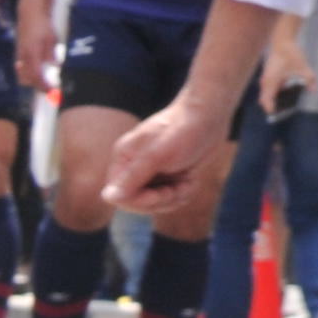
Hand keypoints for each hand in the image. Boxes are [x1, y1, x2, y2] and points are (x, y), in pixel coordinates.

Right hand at [16, 19, 58, 94]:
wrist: (30, 13)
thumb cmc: (43, 25)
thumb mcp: (51, 38)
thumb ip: (51, 54)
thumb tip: (55, 66)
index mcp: (32, 55)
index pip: (36, 77)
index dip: (43, 86)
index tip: (52, 91)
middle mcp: (23, 57)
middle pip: (27, 80)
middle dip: (38, 86)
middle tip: (50, 88)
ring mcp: (20, 55)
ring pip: (23, 75)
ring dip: (33, 81)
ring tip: (46, 81)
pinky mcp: (19, 52)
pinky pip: (22, 69)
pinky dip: (29, 73)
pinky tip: (39, 71)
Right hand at [103, 96, 230, 218]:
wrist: (211, 114)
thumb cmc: (183, 129)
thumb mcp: (157, 155)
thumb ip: (132, 177)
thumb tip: (107, 197)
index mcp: (124, 159)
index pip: (118, 197)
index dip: (138, 202)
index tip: (159, 195)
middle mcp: (135, 167)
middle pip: (137, 203)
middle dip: (160, 200)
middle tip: (177, 188)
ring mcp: (153, 172)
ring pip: (157, 203)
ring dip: (175, 197)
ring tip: (188, 181)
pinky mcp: (170, 175)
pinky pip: (172, 198)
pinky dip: (183, 193)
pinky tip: (192, 180)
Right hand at [263, 22, 313, 111]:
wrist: (283, 41)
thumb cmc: (291, 54)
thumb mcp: (303, 67)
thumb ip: (309, 79)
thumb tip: (314, 91)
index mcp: (271, 82)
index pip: (266, 101)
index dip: (271, 110)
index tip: (278, 115)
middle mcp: (266, 81)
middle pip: (265, 100)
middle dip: (273, 106)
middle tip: (285, 110)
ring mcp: (266, 78)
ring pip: (267, 93)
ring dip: (274, 98)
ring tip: (288, 102)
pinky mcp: (268, 75)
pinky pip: (269, 87)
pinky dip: (275, 91)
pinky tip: (287, 90)